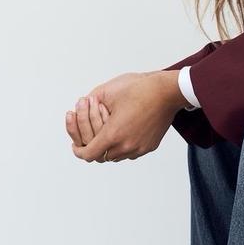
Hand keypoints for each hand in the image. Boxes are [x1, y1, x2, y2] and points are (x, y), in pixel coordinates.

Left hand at [66, 70, 183, 162]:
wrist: (167, 91)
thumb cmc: (139, 88)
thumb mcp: (107, 92)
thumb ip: (89, 105)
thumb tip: (79, 111)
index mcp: (113, 134)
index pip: (89, 154)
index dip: (79, 151)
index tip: (76, 146)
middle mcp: (126, 146)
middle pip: (102, 156)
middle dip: (94, 144)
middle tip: (91, 133)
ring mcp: (139, 148)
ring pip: (117, 155)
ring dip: (109, 146)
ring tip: (108, 129)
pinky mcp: (149, 146)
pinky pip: (131, 152)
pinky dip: (123, 145)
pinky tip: (124, 130)